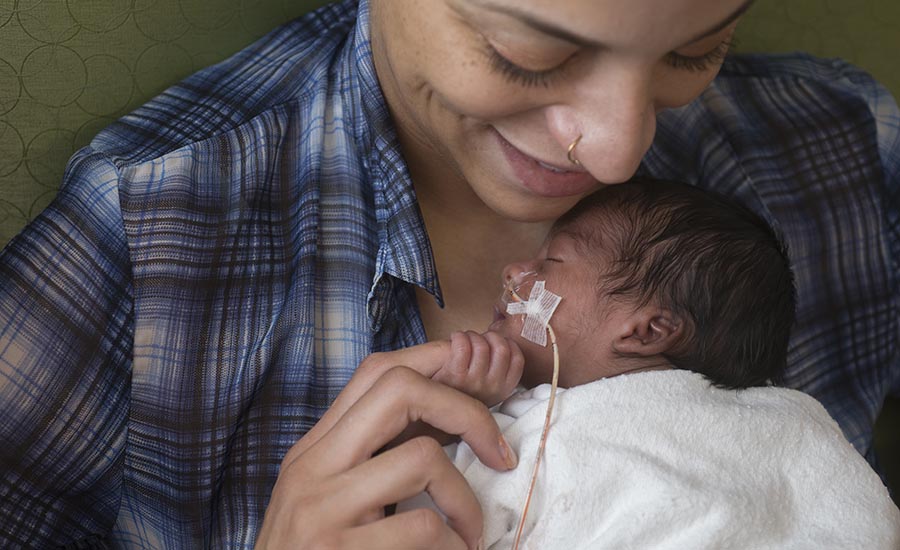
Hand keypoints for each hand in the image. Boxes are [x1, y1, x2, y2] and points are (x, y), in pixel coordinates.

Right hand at [254, 365, 517, 549]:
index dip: (439, 364)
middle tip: (498, 452)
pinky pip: (423, 526)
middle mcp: (312, 466)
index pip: (379, 371)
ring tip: (469, 530)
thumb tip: (446, 420)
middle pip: (400, 389)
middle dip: (465, 412)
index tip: (482, 390)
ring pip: (421, 458)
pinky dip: (454, 542)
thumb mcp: (328, 496)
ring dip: (465, 499)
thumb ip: (371, 458)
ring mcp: (321, 507)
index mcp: (315, 447)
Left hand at [432, 331, 523, 406]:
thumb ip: (500, 367)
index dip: (506, 343)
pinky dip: (458, 336)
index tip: (495, 343)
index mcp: (505, 388)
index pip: (517, 358)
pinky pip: (463, 345)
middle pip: (501, 348)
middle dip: (489, 337)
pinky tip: (455, 339)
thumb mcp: (489, 386)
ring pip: (481, 345)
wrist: (436, 404)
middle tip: (479, 339)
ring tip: (465, 340)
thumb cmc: (462, 388)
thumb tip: (503, 339)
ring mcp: (474, 383)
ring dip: (471, 336)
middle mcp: (492, 388)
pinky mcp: (455, 375)